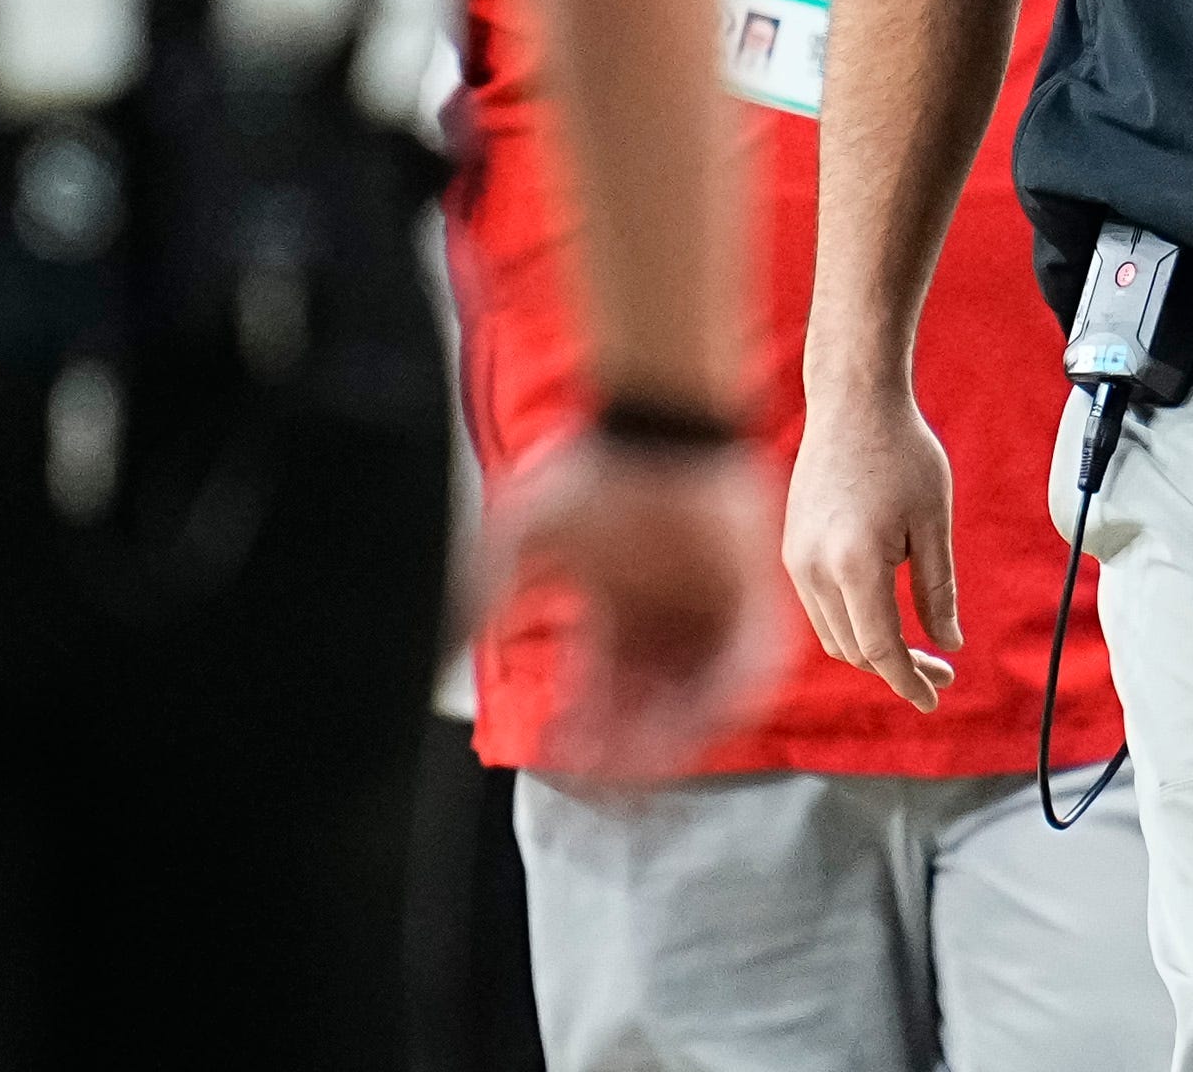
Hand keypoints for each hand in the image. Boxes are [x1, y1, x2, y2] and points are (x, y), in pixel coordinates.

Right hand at [481, 432, 784, 782]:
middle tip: (599, 774)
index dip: (582, 742)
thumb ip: (481, 595)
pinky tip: (695, 719)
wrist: (661, 418)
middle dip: (623, 756)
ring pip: (697, 707)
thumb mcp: (524, 542)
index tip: (558, 758)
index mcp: (616, 623)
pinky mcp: (758, 607)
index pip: (600, 706)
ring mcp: (714, 620)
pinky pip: (750, 672)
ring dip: (669, 741)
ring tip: (640, 759)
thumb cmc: (592, 473)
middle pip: (648, 719)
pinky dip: (726, 700)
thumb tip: (434, 655)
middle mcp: (666, 632)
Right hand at [782, 384, 961, 711]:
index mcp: (853, 563)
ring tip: (916, 646)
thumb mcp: (933, 523)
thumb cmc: (900, 451)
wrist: (851, 400)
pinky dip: (849, 623)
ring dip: (870, 649)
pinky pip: (817, 607)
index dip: (908, 682)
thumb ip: (938, 589)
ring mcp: (793, 557)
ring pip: (831, 633)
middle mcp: (812, 566)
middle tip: (942, 669)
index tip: (934, 699)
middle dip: (896, 669)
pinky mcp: (789, 545)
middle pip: (852, 650)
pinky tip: (880, 612)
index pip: (879, 649)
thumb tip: (947, 644)